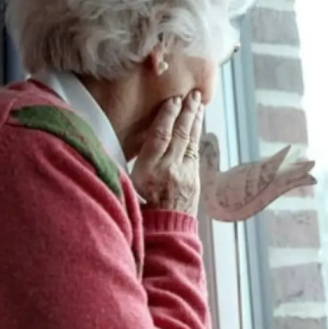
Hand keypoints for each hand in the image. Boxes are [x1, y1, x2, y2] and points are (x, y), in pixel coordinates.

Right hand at [132, 91, 203, 215]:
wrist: (163, 234)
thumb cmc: (139, 210)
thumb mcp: (128, 185)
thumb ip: (135, 161)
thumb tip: (138, 138)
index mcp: (147, 171)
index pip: (159, 135)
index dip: (167, 116)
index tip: (173, 100)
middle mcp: (168, 169)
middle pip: (179, 134)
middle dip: (187, 112)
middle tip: (193, 94)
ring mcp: (184, 175)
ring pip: (191, 141)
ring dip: (195, 121)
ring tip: (199, 103)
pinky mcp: (194, 180)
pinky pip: (195, 153)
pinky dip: (196, 137)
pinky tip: (197, 126)